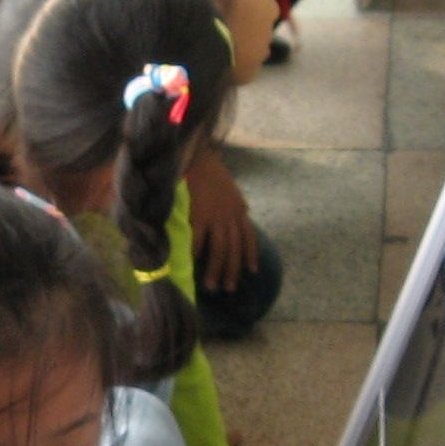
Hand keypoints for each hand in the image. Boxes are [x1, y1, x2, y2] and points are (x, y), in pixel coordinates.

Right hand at [185, 147, 257, 292]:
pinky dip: (197, 253)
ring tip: (212, 286)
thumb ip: (236, 203)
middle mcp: (230, 216)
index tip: (252, 271)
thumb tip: (244, 212)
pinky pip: (200, 239)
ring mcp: (215, 217)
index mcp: (239, 210)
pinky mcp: (199, 215)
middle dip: (232, 270)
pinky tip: (192, 264)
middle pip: (234, 249)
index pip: (248, 237)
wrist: (199, 157)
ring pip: (219, 250)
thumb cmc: (211, 172)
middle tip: (229, 288)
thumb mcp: (232, 188)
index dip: (250, 255)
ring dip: (216, 270)